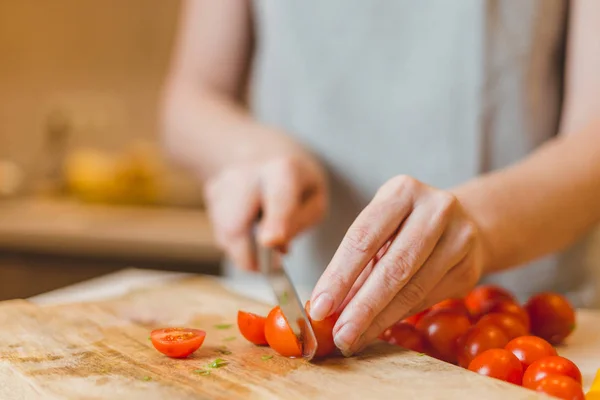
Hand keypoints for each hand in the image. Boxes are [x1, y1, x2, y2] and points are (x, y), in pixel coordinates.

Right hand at [204, 151, 326, 270]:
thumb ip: (299, 223)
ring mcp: (224, 181)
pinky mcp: (211, 193)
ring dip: (244, 250)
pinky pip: (221, 232)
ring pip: (225, 234)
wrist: (265, 154)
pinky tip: (250, 224)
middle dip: (249, 256)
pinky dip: (236, 240)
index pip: (278, 197)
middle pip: (237, 224)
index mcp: (284, 170)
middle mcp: (248, 171)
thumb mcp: (314, 201)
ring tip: (264, 238)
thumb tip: (273, 246)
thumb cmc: (296, 184)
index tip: (271, 242)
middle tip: (268, 269)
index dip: (274, 221)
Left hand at [308, 175, 486, 355]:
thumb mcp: (378, 230)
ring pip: (413, 288)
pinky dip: (400, 317)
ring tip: (354, 338)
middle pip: (392, 267)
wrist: (461, 223)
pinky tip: (379, 328)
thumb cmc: (404, 227)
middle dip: (362, 307)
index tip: (319, 307)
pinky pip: (428, 299)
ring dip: (379, 319)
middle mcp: (435, 208)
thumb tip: (325, 308)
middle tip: (340, 334)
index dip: (339, 276)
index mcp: (402, 191)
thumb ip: (354, 265)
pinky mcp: (470, 266)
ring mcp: (459, 237)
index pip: (363, 238)